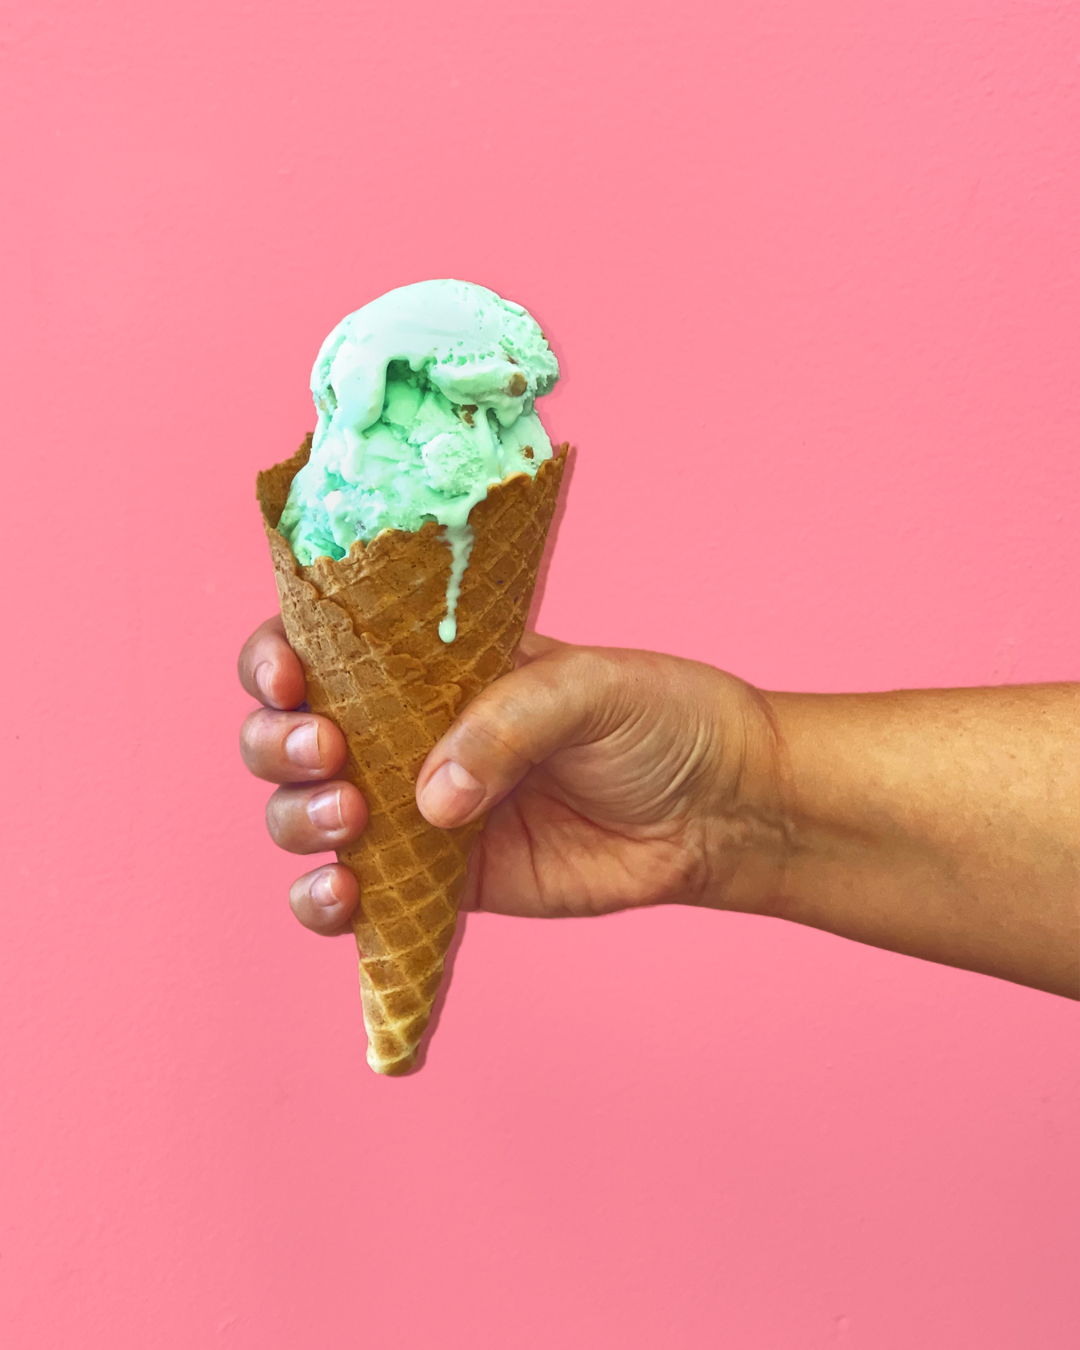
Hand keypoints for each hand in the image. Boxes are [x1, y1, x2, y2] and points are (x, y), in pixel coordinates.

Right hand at [239, 620, 783, 934]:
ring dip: (297, 821)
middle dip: (279, 746)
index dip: (276, 661)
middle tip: (333, 755)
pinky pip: (356, 898)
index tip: (291, 680)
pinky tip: (344, 895)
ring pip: (303, 816)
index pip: (318, 649)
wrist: (717, 809)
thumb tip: (431, 800)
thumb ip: (507, 724)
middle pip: (287, 736)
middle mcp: (404, 733)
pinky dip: (324, 903)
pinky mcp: (439, 883)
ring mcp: (414, 810)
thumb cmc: (659, 721)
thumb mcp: (590, 689)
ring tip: (352, 822)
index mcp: (428, 664)